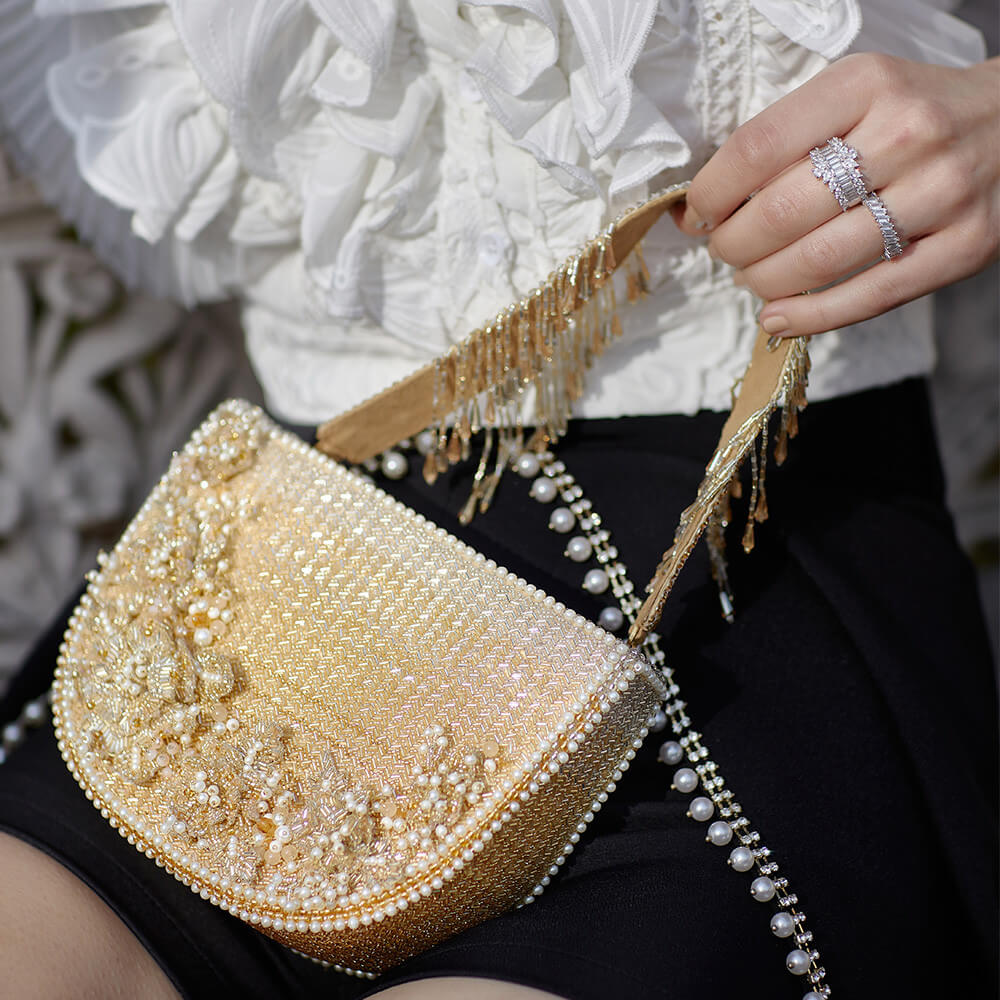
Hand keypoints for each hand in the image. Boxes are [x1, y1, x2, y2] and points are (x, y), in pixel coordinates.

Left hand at [673, 53, 999, 336]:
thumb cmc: (913, 114)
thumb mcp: (855, 96)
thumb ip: (790, 140)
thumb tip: (705, 207)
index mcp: (866, 84)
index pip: (758, 147)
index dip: (712, 193)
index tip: (697, 215)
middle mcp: (907, 134)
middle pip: (782, 211)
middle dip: (733, 245)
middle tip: (726, 251)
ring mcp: (941, 192)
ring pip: (819, 259)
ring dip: (764, 282)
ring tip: (753, 279)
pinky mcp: (965, 246)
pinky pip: (870, 297)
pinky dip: (811, 317)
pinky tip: (777, 320)